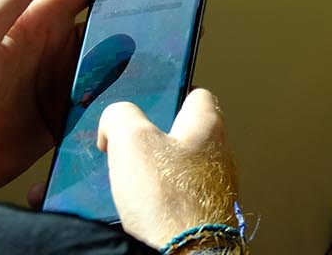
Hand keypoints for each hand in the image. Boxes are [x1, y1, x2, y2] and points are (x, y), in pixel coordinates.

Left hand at [0, 0, 170, 199]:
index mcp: (35, 22)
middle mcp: (53, 50)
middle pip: (112, 22)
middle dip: (149, 14)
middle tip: (184, 16)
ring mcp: (59, 85)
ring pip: (115, 63)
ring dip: (144, 59)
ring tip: (176, 58)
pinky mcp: (61, 121)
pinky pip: (104, 104)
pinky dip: (127, 101)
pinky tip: (145, 102)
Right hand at [100, 89, 239, 246]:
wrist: (187, 248)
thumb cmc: (170, 197)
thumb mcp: (132, 141)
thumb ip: (121, 116)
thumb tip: (114, 118)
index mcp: (206, 124)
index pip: (196, 93)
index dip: (170, 94)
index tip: (151, 100)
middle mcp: (217, 150)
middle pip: (183, 132)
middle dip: (152, 139)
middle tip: (126, 149)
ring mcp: (213, 182)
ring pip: (178, 165)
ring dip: (152, 171)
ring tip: (126, 182)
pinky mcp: (202, 209)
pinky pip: (176, 195)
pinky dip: (157, 197)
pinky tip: (137, 206)